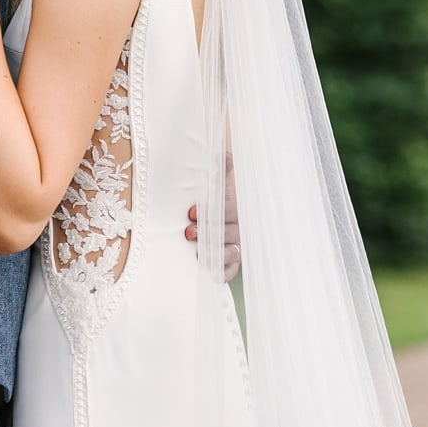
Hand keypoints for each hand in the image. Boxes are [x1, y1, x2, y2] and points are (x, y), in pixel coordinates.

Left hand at [184, 152, 241, 281]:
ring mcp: (236, 245)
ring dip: (214, 253)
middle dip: (208, 232)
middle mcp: (238, 227)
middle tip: (189, 232)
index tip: (191, 212)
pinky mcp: (231, 262)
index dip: (211, 211)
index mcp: (236, 207)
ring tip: (197, 253)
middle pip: (229, 232)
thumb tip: (226, 153)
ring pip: (231, 252)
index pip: (228, 208)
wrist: (220, 214)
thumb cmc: (217, 197)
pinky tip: (211, 274)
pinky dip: (223, 273)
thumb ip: (222, 167)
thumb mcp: (220, 181)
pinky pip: (231, 270)